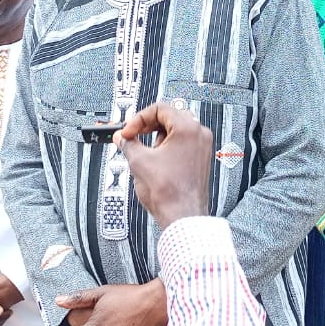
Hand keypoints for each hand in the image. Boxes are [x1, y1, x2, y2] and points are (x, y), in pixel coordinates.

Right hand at [114, 102, 212, 228]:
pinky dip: (168, 146)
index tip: (128, 131)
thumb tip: (122, 138)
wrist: (183, 216)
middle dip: (148, 125)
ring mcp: (202, 147)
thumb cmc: (170, 193)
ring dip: (157, 136)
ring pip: (176, 130)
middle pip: (169, 116)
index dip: (139, 119)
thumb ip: (128, 143)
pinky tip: (157, 161)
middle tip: (133, 136)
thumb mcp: (139, 161)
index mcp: (188, 129)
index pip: (160, 108)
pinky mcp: (201, 159)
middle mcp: (199, 134)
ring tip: (146, 153)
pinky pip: (183, 143)